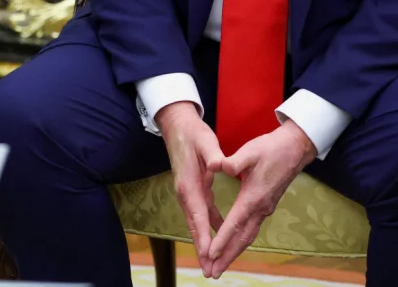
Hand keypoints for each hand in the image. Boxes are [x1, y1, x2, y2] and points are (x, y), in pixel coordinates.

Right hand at [157, 102, 225, 276]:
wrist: (177, 126)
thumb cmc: (194, 133)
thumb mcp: (206, 141)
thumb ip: (213, 154)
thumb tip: (220, 164)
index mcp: (189, 184)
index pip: (198, 214)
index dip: (205, 235)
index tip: (210, 254)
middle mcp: (185, 193)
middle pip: (195, 226)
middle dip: (202, 249)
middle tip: (209, 271)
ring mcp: (187, 193)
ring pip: (197, 223)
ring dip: (204, 242)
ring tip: (212, 263)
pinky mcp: (192, 190)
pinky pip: (201, 213)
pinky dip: (208, 227)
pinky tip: (218, 234)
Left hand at [208, 121, 317, 277]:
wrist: (294, 149)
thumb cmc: (270, 149)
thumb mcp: (249, 151)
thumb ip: (233, 161)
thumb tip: (216, 164)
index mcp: (253, 197)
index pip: (235, 223)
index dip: (222, 239)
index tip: (210, 254)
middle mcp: (260, 208)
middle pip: (242, 239)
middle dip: (227, 257)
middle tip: (212, 274)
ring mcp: (264, 209)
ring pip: (248, 237)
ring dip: (233, 253)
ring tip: (220, 267)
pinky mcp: (265, 207)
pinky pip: (251, 230)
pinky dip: (240, 242)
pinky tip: (232, 246)